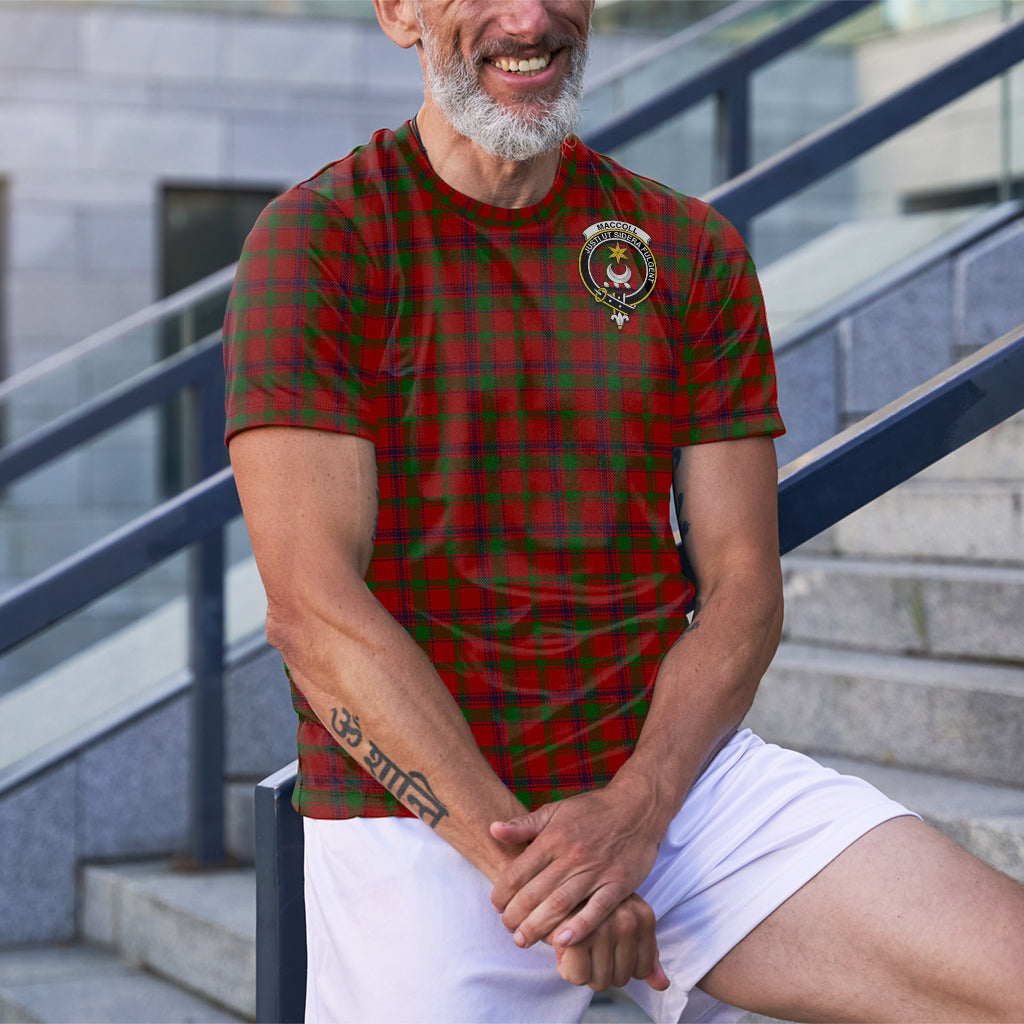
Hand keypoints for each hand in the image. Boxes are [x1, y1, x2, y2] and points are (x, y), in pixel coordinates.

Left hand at [489, 785, 660, 949]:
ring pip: (561, 904)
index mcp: (553, 838)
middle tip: (507, 929)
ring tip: (523, 940)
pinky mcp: (619, 884)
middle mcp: (572, 855)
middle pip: (536, 892)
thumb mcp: (556, 809)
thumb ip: (524, 824)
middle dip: (516, 915)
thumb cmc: (593, 809)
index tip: (496, 906)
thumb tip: (493, 829)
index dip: (502, 892)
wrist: (637, 807)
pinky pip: (597, 909)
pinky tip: (563, 941)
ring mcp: (596, 871)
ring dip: (539, 926)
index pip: (518, 871)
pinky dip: (580, 927)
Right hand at [554, 894, 669, 991]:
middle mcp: (627, 920)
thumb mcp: (627, 923)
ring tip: (577, 946)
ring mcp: (603, 926)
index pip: (641, 970)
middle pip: (621, 978)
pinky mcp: (575, 933)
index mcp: (643, 916)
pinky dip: (567, 968)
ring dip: (585, 971)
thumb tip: (662, 985)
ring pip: (600, 981)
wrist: (553, 886)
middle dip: (601, 970)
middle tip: (589, 946)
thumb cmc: (591, 907)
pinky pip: (578, 977)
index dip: (620, 966)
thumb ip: (646, 955)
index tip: (606, 947)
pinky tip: (564, 948)